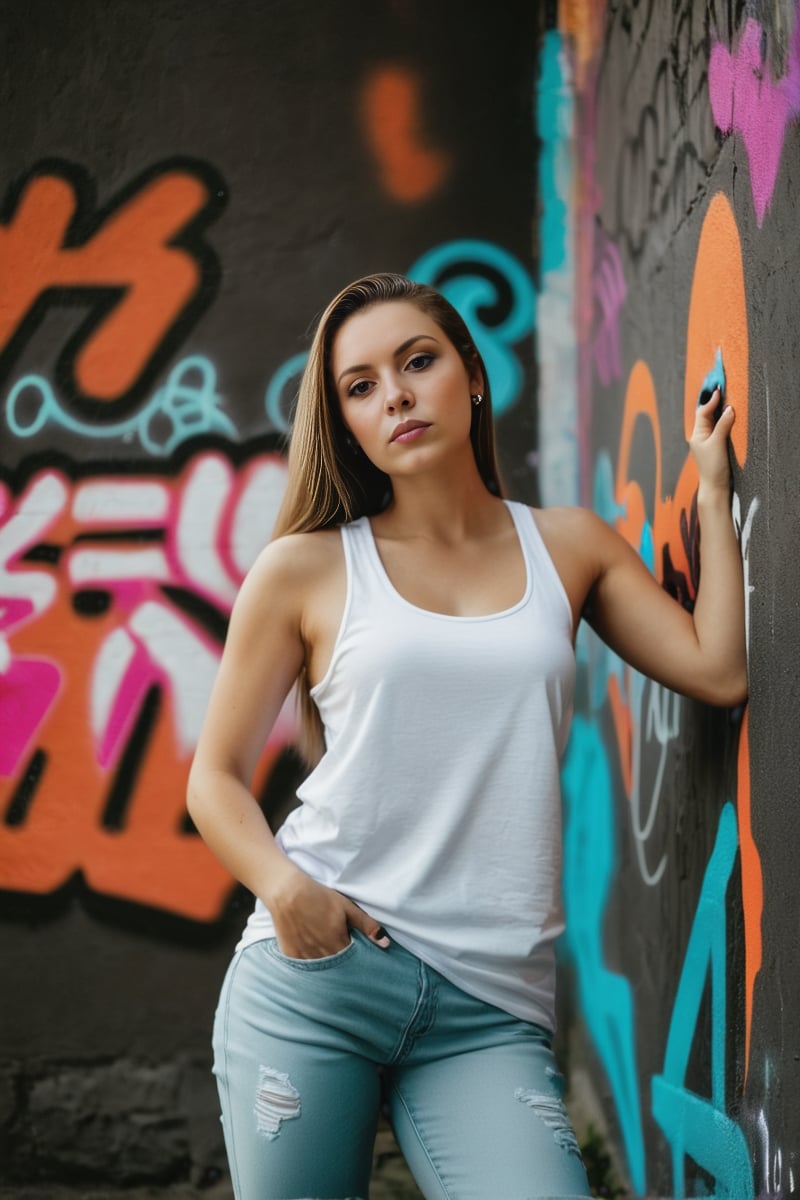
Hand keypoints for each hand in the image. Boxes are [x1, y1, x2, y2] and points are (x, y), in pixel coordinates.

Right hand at [266, 865, 389, 958]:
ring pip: (321, 969)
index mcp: (339, 943)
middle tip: (338, 949)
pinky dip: (309, 962)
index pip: (353, 960)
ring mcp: (305, 957)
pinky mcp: (292, 956)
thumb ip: (366, 925)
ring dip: (326, 963)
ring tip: (324, 949)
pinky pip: (304, 967)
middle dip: (341, 962)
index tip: (354, 951)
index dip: (355, 956)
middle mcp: (322, 954)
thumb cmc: (319, 897)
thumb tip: (386, 943)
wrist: (288, 892)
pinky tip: (310, 950)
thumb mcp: (347, 907)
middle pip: (337, 967)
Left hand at [689, 387, 734, 494]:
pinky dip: (722, 421)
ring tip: (726, 398)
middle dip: (713, 402)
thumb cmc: (713, 467)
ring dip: (718, 411)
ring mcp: (707, 442)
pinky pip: (718, 429)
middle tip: (722, 388)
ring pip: (713, 422)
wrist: (715, 487)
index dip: (711, 400)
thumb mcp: (718, 443)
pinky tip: (729, 417)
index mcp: (697, 434)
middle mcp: (700, 436)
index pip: (703, 412)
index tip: (719, 389)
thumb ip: (723, 425)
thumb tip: (730, 408)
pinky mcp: (715, 448)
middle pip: (707, 415)